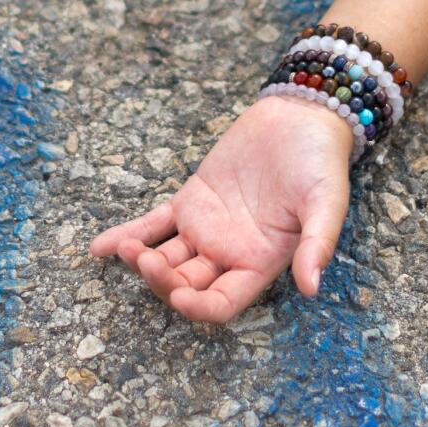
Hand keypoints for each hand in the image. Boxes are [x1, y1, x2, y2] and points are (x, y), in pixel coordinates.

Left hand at [88, 94, 354, 322]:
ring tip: (125, 250)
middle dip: (162, 281)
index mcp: (260, 263)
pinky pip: (153, 223)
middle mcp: (230, 253)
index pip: (223, 303)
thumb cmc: (320, 163)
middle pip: (187, 285)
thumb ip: (318, 244)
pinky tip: (100, 248)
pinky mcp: (191, 200)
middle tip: (146, 263)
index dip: (200, 309)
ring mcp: (206, 228)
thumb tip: (311, 286)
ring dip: (142, 262)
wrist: (301, 118)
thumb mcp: (327, 203)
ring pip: (166, 258)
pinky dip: (128, 234)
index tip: (180, 299)